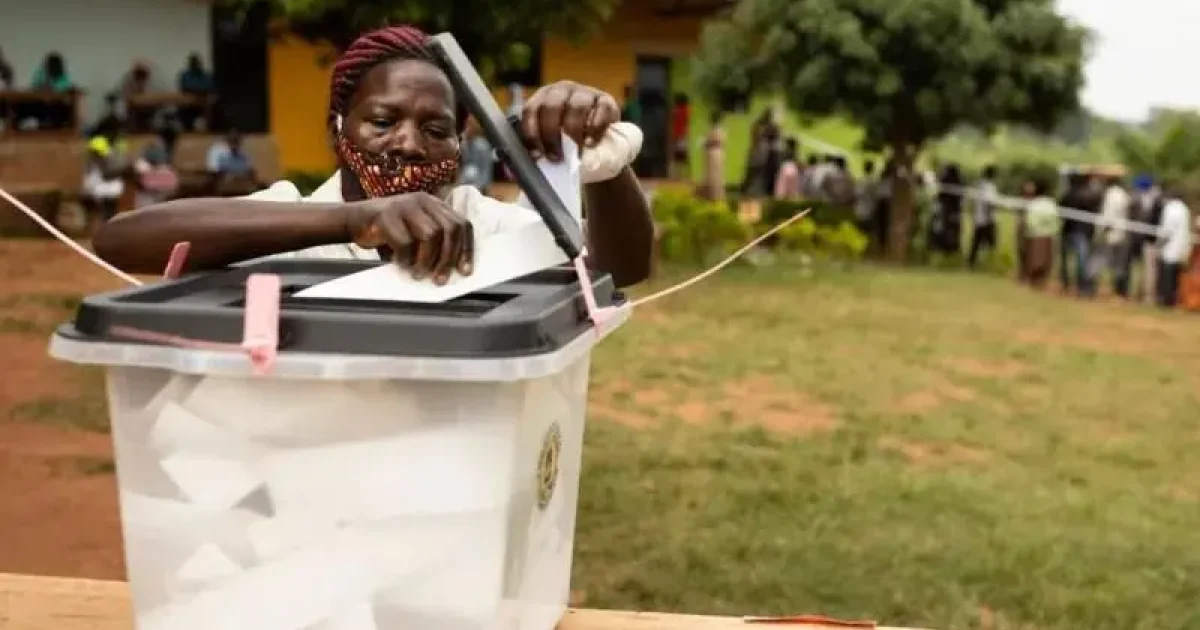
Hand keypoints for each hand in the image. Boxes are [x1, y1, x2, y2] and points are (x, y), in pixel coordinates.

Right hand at [344, 192, 473, 283]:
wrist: (354, 220)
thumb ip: (436, 241)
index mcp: (434, 204)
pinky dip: (406, 259)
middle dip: (448, 258)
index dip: (466, 249)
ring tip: (418, 274)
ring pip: (431, 235)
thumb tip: (453, 269)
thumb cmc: (389, 231)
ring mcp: (405, 205)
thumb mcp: (416, 230)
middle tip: (439, 279)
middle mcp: (423, 200)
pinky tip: (401, 265)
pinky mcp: (387, 214)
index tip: (465, 271)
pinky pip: (406, 242)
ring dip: (427, 261)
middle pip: (450, 229)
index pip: (461, 224)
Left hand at [521, 81, 619, 162]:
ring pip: (576, 106)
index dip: (531, 133)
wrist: (600, 147)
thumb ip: (532, 155)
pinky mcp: (605, 100)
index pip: (531, 110)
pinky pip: (601, 109)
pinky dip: (596, 128)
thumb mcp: (548, 148)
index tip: (537, 156)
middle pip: (552, 106)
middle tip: (556, 157)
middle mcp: (562, 90)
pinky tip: (591, 143)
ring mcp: (585, 92)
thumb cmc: (567, 146)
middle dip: (551, 134)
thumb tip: (511, 172)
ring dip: (574, 131)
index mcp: (542, 99)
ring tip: (576, 151)